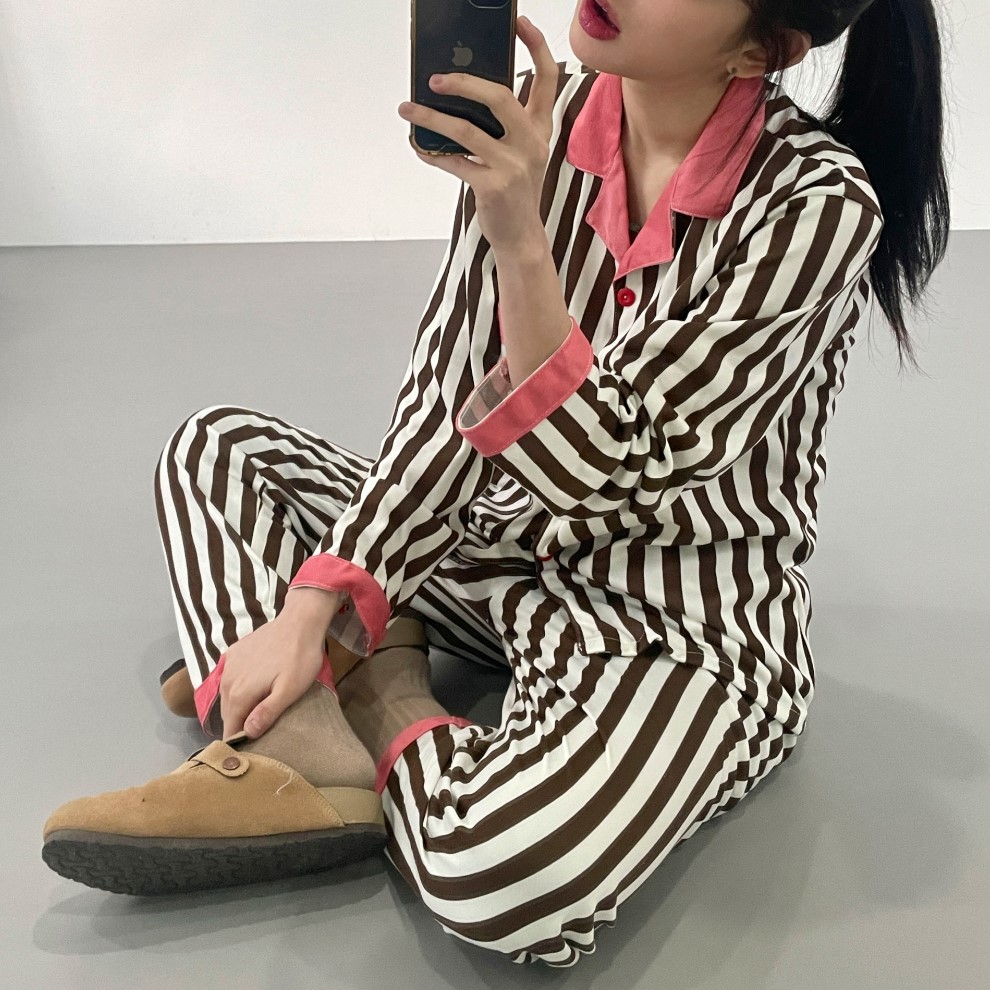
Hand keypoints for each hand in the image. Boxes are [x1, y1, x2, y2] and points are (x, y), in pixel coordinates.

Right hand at [217, 614, 326, 740]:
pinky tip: (256, 687)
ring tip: (259, 710)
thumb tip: (247, 733)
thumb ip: (267, 712)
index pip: (230, 730)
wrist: (300, 622)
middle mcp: (226, 681)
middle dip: (240, 724)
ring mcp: (228, 665)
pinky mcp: (233, 653)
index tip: (255, 747)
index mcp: (238, 694)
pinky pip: (230, 679)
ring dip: (239, 706)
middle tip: (260, 729)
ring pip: (227, 697)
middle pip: (228, 714)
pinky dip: (239, 687)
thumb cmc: (299, 659)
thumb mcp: (289, 690)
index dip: (240, 740)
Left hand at [397, 14, 558, 252]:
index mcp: (540, 131)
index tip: (520, 24)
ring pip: (466, 130)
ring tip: (408, 110)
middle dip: (465, 82)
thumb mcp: (520, 156)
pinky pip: (454, 162)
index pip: (547, 81)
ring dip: (431, 118)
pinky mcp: (493, 187)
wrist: (521, 238)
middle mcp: (531, 144)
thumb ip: (503, 128)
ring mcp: (513, 166)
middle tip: (435, 79)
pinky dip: (433, 153)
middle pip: (501, 97)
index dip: (537, 48)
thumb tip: (458, 97)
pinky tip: (419, 147)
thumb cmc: (514, 193)